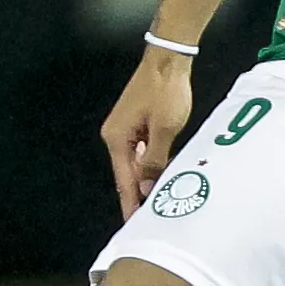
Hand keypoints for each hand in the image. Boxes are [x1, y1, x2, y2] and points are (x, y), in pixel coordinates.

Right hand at [100, 51, 197, 218]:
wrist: (168, 59)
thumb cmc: (166, 91)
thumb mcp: (165, 130)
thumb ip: (155, 160)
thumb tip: (148, 186)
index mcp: (117, 139)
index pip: (124, 181)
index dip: (130, 204)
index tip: (133, 226)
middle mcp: (116, 135)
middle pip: (127, 174)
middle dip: (139, 195)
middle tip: (151, 221)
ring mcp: (126, 128)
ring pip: (136, 163)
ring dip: (147, 180)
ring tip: (159, 204)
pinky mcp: (136, 122)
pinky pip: (142, 150)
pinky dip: (151, 164)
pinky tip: (162, 175)